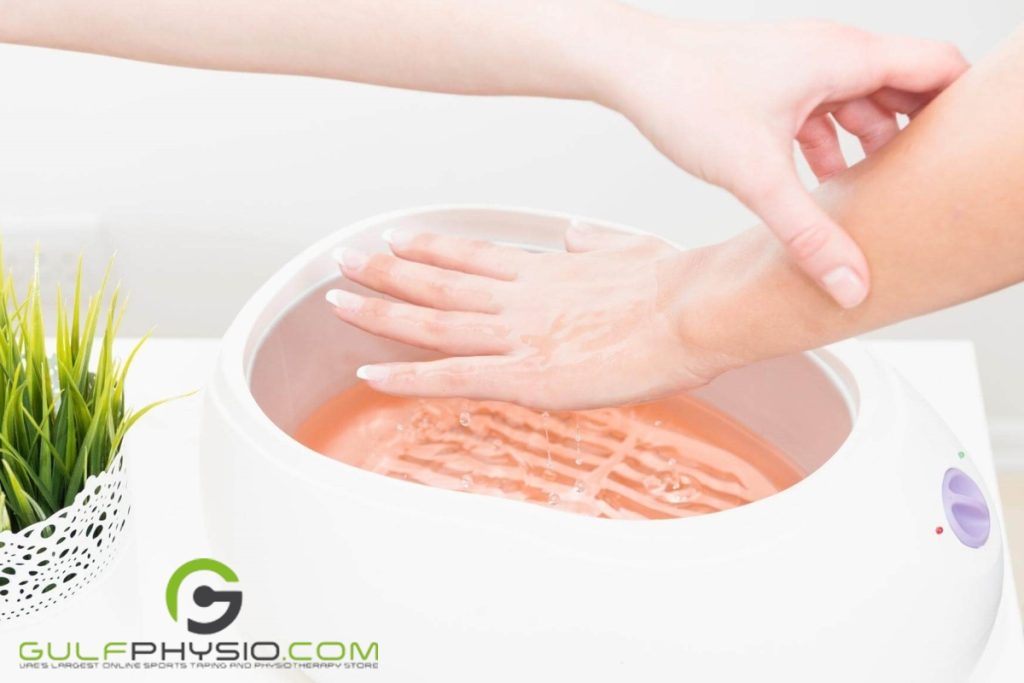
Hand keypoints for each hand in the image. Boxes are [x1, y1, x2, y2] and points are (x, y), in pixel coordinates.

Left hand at [326, 223, 735, 409]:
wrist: (694, 310)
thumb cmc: (673, 285)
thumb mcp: (627, 248)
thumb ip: (592, 243)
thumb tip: (573, 233)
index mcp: (546, 271)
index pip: (472, 256)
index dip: (429, 248)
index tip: (398, 239)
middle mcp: (520, 298)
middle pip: (436, 282)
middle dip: (385, 272)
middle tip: (345, 260)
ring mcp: (517, 336)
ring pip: (431, 323)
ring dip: (380, 312)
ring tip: (337, 302)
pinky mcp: (525, 377)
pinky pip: (451, 377)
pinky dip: (407, 376)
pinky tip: (372, 374)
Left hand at [594, 17, 967, 307]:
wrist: (628, 67)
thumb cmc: (685, 94)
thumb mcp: (756, 175)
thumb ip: (808, 234)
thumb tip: (849, 281)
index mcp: (846, 57)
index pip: (938, 68)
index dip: (962, 112)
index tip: (964, 160)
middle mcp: (831, 53)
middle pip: (903, 91)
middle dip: (916, 141)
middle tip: (924, 193)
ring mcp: (801, 65)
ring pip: (860, 104)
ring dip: (869, 148)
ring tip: (874, 199)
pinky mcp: (773, 81)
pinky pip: (823, 111)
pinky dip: (830, 145)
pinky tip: (819, 186)